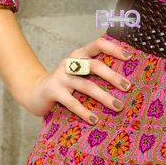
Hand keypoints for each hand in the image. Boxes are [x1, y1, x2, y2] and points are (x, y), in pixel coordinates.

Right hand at [16, 35, 134, 123]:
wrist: (35, 92)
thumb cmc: (66, 83)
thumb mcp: (80, 72)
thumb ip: (96, 71)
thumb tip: (126, 81)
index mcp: (80, 54)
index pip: (98, 44)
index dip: (114, 49)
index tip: (129, 57)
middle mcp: (70, 63)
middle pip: (95, 66)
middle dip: (113, 76)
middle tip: (128, 87)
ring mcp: (61, 76)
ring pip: (86, 86)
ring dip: (104, 97)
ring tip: (118, 106)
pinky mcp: (53, 91)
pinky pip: (72, 102)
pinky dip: (84, 112)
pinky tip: (95, 120)